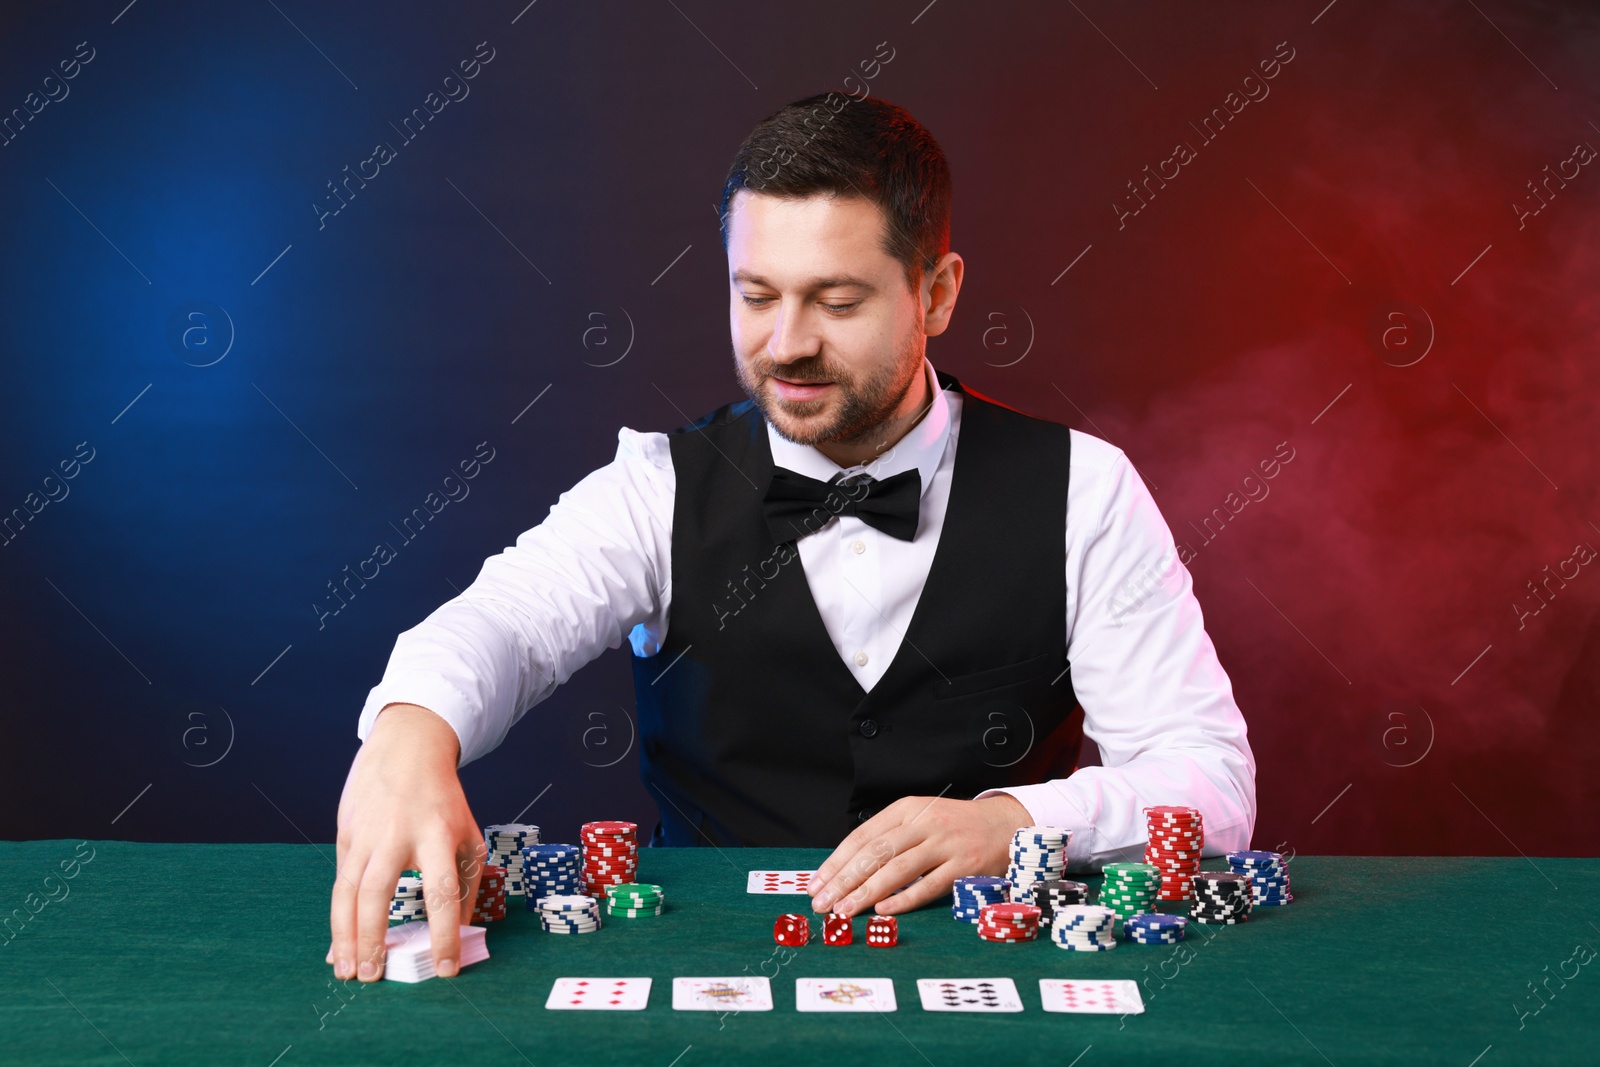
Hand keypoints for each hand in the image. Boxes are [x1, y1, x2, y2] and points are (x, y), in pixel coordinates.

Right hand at [328, 703, 485, 982]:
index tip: (446, 968)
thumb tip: (458, 933)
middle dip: (373, 939)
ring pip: (347, 891)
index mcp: (437, 834)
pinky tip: (338, 944)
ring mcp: (366, 834)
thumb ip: (466, 883)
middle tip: (374, 977)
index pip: (443, 892)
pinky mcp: (345, 834)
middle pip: (379, 893)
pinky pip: (339, 882)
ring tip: (347, 971)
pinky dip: (337, 916)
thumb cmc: (442, 800)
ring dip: (344, 935)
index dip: (445, 934)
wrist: (407, 749)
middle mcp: (397, 835)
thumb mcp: (468, 834)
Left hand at [807, 793, 1033, 917]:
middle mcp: (923, 824)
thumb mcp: (920, 820)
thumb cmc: (955, 827)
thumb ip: (889, 839)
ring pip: (897, 870)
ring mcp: (945, 844)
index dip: (836, 862)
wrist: (1005, 824)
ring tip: (844, 911)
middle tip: (822, 903)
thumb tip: (847, 870)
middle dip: (844, 880)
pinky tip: (884, 909)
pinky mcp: (965, 866)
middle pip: (875, 853)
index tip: (815, 884)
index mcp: (906, 809)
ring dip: (867, 892)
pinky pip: (929, 885)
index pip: (862, 837)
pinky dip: (905, 899)